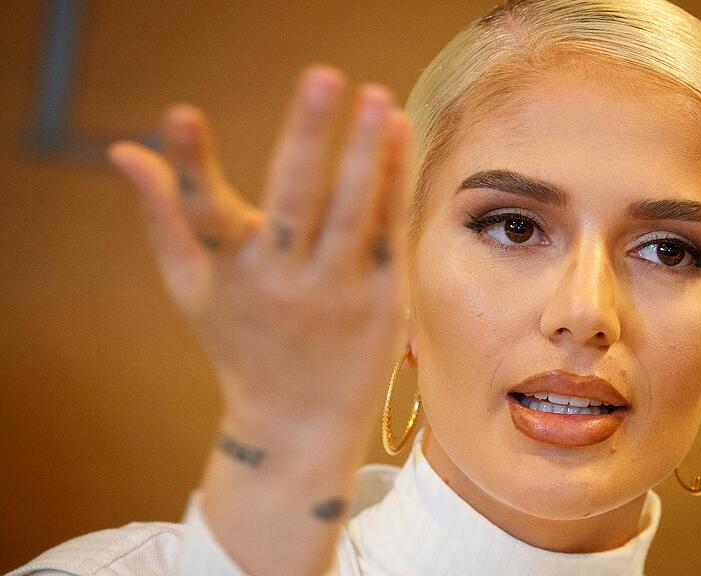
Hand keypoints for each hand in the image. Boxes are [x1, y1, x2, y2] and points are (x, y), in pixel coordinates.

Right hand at [107, 66, 411, 437]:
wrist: (297, 422)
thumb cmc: (241, 342)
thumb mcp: (193, 286)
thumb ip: (162, 216)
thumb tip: (121, 150)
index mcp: (228, 274)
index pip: (200, 213)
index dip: (186, 165)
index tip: (178, 115)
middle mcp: (281, 282)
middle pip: (291, 202)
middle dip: (304, 138)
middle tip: (320, 77)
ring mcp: (335, 293)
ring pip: (351, 214)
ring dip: (366, 155)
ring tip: (376, 99)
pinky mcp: (381, 301)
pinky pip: (387, 233)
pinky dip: (393, 184)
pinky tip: (399, 136)